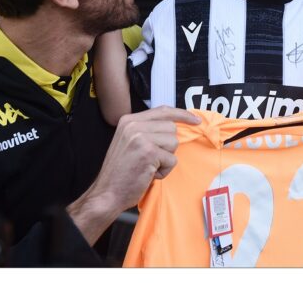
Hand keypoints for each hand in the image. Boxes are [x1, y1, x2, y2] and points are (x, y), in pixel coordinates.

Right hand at [68, 107, 199, 244]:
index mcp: (129, 120)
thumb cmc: (121, 172)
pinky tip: (148, 174)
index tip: (196, 120)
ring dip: (165, 159)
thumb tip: (173, 126)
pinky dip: (164, 171)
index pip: (163, 110)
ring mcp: (141, 137)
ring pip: (173, 143)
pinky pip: (172, 160)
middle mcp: (134, 125)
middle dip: (167, 146)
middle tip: (150, 159)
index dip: (182, 114)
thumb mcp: (129, 143)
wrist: (106, 193)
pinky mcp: (149, 152)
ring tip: (148, 166)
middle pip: (171, 128)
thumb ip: (147, 130)